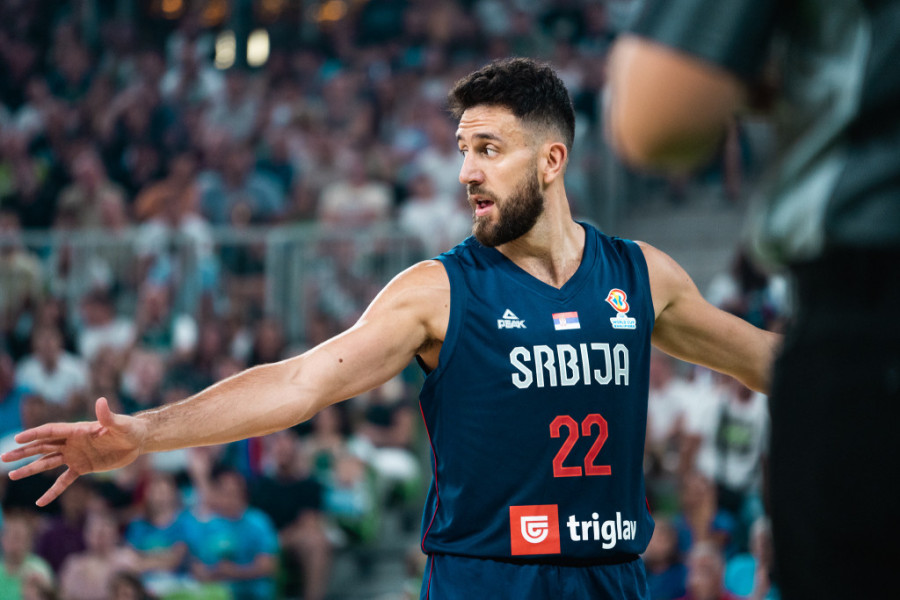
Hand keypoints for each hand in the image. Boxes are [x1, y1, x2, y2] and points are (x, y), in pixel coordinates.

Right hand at [0, 398, 146, 505]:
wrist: (137, 441)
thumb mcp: (119, 424)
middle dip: (24, 451)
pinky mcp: (83, 467)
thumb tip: (101, 401)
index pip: (51, 432)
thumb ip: (107, 416)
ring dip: (30, 468)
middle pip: (43, 446)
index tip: (18, 439)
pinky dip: (53, 491)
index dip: (35, 434)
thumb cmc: (129, 428)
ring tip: (12, 475)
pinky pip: (64, 481)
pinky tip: (40, 503)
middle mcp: (72, 442)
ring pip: (48, 463)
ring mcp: (75, 455)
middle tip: (5, 457)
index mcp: (77, 430)